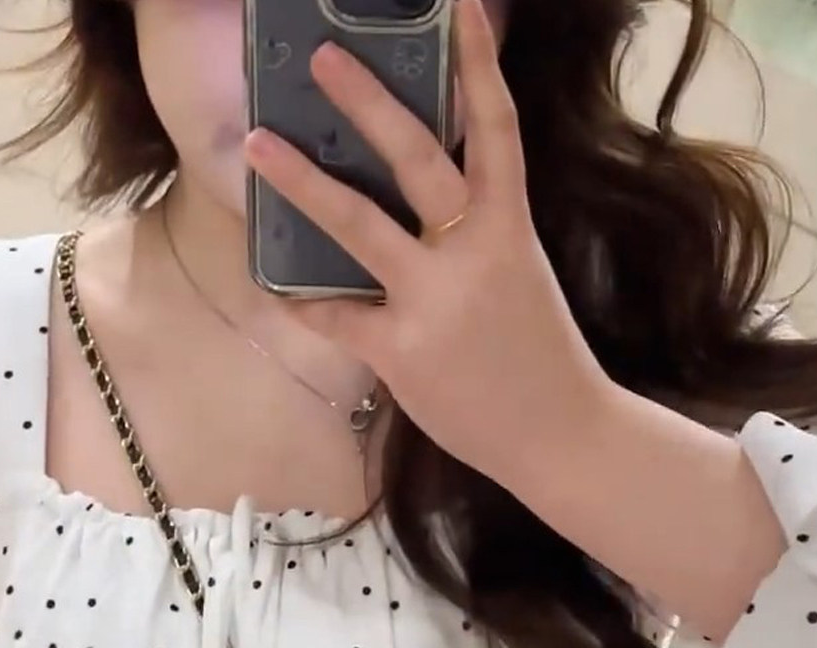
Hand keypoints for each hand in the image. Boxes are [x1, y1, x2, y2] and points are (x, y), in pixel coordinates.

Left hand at [243, 0, 609, 489]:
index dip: (478, 63)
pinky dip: (308, 303)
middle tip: (322, 58)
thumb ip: (475, 234)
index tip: (460, 6)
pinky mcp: (402, 351)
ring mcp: (434, 301)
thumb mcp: (519, 275)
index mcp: (511, 226)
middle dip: (368, 102)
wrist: (559, 435)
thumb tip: (418, 203)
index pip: (497, 127)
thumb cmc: (538, 356)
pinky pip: (339, 315)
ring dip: (303, 182)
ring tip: (257, 144)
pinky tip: (279, 287)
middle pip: (416, 158)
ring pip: (358, 225)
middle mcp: (473, 252)